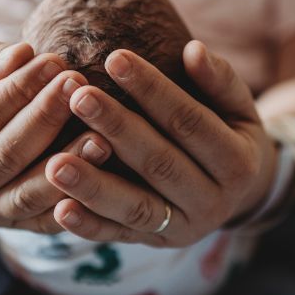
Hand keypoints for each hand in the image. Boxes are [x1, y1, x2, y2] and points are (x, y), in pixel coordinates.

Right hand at [0, 42, 113, 232]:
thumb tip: (20, 55)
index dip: (16, 90)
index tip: (52, 62)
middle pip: (6, 156)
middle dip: (45, 117)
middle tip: (80, 84)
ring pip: (31, 192)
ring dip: (68, 160)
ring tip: (101, 131)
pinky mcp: (25, 229)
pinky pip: (54, 219)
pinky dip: (80, 198)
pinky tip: (106, 169)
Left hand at [44, 41, 278, 246]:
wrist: (238, 195)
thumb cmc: (228, 134)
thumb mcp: (237, 108)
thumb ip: (219, 80)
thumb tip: (194, 50)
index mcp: (238, 163)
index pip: (189, 122)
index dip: (153, 90)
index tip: (114, 58)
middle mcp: (214, 202)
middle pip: (159, 163)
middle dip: (117, 129)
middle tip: (78, 97)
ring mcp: (183, 228)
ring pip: (136, 207)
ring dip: (94, 186)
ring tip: (55, 161)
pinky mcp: (155, 244)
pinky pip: (118, 237)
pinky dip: (89, 226)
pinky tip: (58, 208)